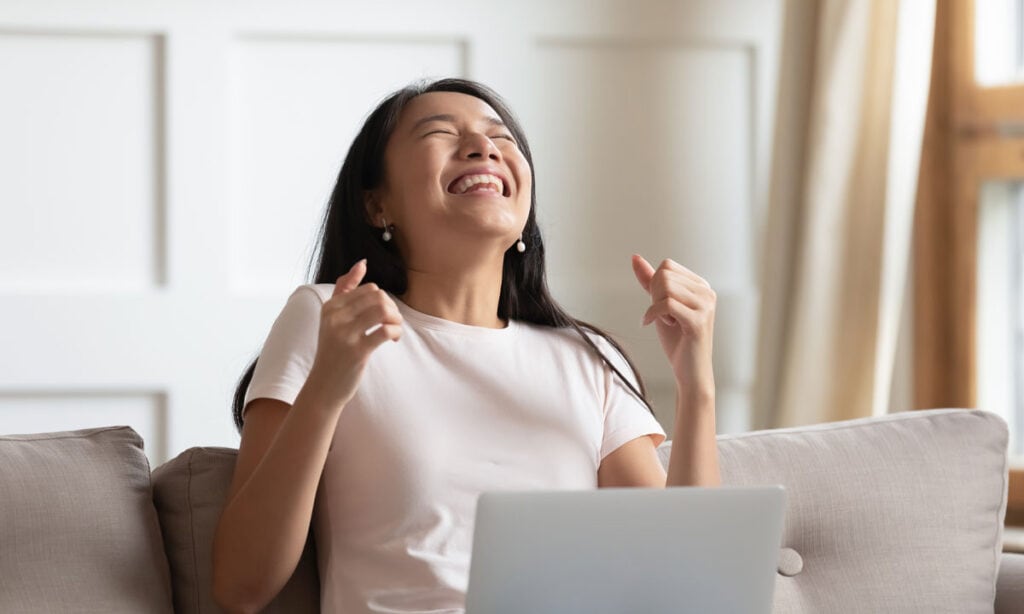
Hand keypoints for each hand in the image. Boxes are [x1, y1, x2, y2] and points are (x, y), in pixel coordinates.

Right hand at [308, 259, 402, 405]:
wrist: (324, 386)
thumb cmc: (333, 350)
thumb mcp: (332, 318)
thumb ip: (345, 289)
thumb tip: (362, 263)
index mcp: (330, 307)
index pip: (369, 289)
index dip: (383, 300)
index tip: (383, 316)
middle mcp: (335, 317)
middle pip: (378, 297)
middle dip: (392, 308)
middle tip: (392, 323)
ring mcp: (345, 334)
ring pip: (383, 310)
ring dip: (396, 319)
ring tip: (394, 329)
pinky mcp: (357, 351)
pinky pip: (386, 330)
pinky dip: (396, 332)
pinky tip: (394, 339)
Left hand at [631, 254, 715, 396]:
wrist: (690, 371)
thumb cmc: (677, 340)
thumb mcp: (660, 305)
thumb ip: (650, 281)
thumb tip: (635, 258)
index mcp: (701, 285)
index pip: (667, 266)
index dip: (654, 284)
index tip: (660, 305)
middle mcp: (707, 292)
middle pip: (664, 275)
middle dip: (653, 295)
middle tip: (661, 315)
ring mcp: (705, 306)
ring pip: (665, 287)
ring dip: (655, 306)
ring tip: (666, 321)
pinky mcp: (698, 321)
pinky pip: (666, 305)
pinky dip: (652, 314)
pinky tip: (650, 324)